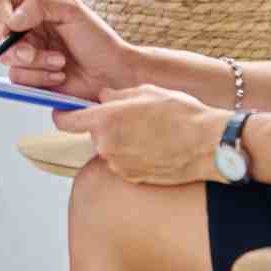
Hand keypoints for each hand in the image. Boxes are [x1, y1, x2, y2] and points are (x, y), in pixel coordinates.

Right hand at [0, 0, 138, 103]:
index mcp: (34, 9)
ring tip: (60, 62)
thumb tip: (11, 19)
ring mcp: (28, 55)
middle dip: (14, 46)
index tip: (10, 25)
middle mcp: (27, 31)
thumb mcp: (72, 11)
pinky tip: (59, 76)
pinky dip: (40, 78)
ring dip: (35, 63)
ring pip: (8, 59)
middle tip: (32, 51)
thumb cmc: (98, 41)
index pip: (0, 1)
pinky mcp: (32, 79)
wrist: (113, 75)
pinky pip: (19, 80)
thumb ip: (39, 5)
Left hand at [53, 86, 234, 185]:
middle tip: (134, 120)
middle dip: (107, 127)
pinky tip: (156, 149)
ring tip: (151, 134)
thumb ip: (117, 94)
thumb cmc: (181, 114)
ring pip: (109, 149)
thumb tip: (102, 97)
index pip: (66, 121)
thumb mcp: (147, 92)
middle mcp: (106, 144)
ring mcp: (118, 164)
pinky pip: (123, 164)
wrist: (207, 145)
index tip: (65, 113)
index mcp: (106, 118)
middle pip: (94, 134)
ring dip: (122, 142)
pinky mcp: (131, 179)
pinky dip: (133, 157)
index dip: (63, 115)